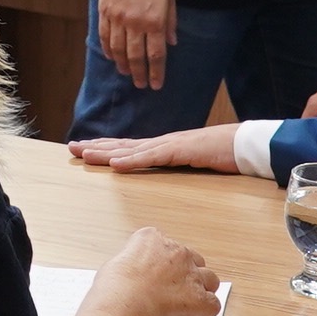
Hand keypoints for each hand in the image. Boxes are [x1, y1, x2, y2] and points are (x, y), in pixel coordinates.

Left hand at [67, 127, 238, 176]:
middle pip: (122, 146)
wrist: (245, 144)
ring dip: (106, 153)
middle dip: (96, 147)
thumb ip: (177, 165)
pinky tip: (115, 164)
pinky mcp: (180, 151)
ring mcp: (169, 145)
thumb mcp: (193, 162)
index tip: (84, 150)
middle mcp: (161, 142)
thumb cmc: (222, 153)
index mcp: (163, 147)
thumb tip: (164, 173)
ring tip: (84, 154)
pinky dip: (132, 161)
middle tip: (71, 148)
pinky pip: (151, 157)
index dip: (106, 149)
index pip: (128, 148)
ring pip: (131, 150)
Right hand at [93, 224, 223, 315]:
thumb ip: (131, 265)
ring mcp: (192, 275)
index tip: (156, 276)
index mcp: (152, 239)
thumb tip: (133, 278)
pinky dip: (204, 313)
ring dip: (201, 291)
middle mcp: (177, 252)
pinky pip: (212, 305)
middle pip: (193, 259)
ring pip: (210, 279)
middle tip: (173, 291)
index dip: (163, 263)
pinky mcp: (200, 299)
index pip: (166, 245)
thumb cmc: (114, 287)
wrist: (125, 304)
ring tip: (187, 305)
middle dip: (186, 274)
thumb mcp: (115, 264)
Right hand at [96, 0, 178, 90]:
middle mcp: (135, 24)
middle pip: (136, 56)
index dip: (156, 72)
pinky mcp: (104, 13)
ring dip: (123, 65)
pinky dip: (108, 50)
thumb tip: (171, 44)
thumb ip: (170, 22)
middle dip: (139, 73)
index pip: (156, 54)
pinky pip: (104, 37)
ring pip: (118, 50)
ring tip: (126, 73)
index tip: (156, 85)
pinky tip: (112, 58)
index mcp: (154, 21)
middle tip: (141, 84)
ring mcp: (117, 19)